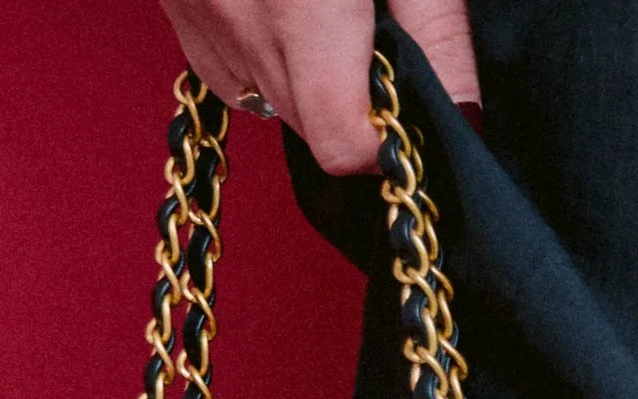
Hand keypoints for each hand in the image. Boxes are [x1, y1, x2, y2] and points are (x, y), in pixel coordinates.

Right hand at [157, 0, 479, 173]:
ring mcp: (195, 16)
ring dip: (304, 80)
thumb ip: (437, 32)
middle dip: (350, 106)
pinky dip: (258, 52)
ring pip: (265, 101)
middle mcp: (239, 22)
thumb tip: (463, 123)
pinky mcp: (174, 6)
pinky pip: (225, 66)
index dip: (382, 140)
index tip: (403, 109)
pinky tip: (277, 3)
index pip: (343, 145)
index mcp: (302, 9)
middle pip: (310, 129)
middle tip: (372, 37)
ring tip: (322, 10)